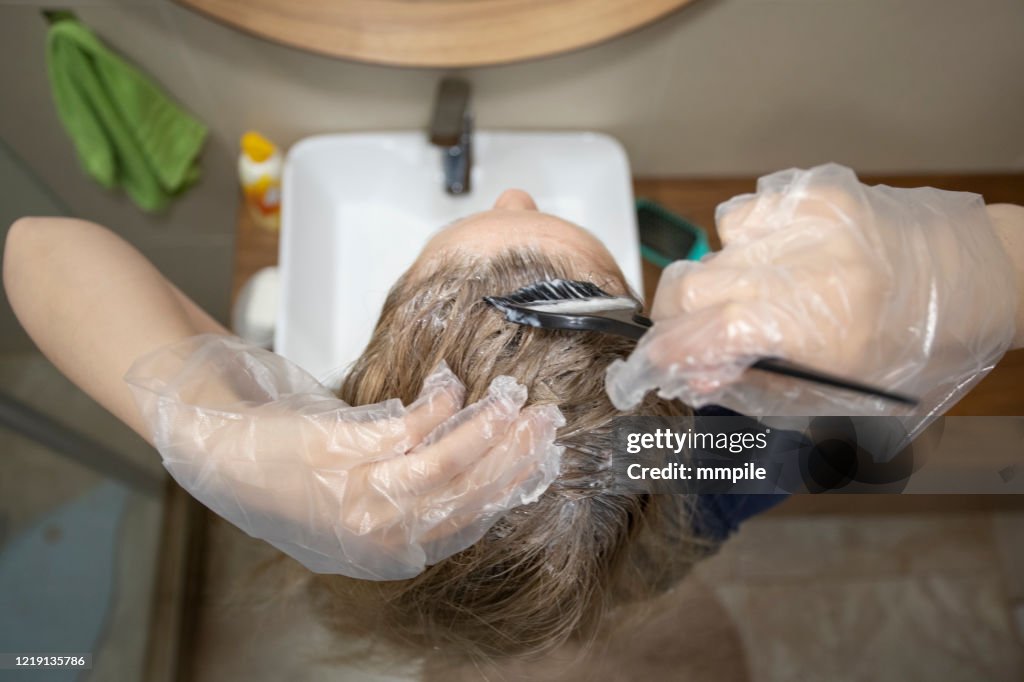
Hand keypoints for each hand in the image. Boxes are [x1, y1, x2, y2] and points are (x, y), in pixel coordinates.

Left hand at [125, 334, 563, 579]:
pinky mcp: (334, 453)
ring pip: (441, 466)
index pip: (465, 522)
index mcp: (382, 552)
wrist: (218, 449)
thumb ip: (407, 492)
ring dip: (483, 430)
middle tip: (543, 420)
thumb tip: (478, 458)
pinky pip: (406, 429)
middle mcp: (371, 534)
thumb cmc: (287, 474)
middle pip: (461, 496)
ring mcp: (352, 495)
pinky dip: (435, 404)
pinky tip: (447, 384)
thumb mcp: (355, 499)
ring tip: (511, 399)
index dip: (508, 487)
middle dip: (510, 456)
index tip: (539, 456)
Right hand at [606, 163, 1016, 417]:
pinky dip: (748, 243)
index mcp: (817, 329)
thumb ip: (758, 386)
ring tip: (759, 294)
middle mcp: (805, 266)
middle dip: (679, 320)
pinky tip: (780, 258)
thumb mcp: (841, 394)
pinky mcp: (814, 189)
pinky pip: (746, 215)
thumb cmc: (916, 349)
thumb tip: (691, 375)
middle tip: (696, 338)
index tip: (641, 372)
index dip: (658, 358)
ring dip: (720, 279)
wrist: (977, 278)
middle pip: (688, 287)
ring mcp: (807, 219)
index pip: (701, 338)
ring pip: (714, 247)